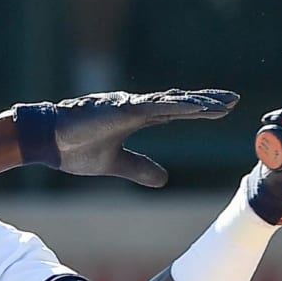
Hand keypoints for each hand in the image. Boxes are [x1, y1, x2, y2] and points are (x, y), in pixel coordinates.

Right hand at [13, 89, 237, 186]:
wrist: (47, 142)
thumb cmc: (74, 148)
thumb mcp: (115, 164)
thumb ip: (140, 169)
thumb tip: (164, 181)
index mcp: (135, 118)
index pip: (176, 112)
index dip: (199, 111)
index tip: (224, 110)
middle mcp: (136, 108)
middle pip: (180, 102)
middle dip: (207, 101)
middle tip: (234, 99)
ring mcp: (129, 106)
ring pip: (171, 102)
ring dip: (197, 102)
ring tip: (223, 103)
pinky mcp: (120, 110)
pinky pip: (153, 108)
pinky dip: (174, 106)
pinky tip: (194, 106)